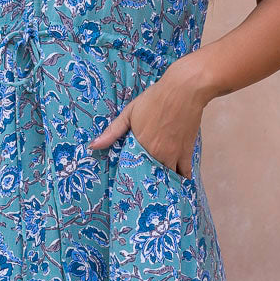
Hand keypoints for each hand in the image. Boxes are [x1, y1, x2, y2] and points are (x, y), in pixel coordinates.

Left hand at [87, 61, 205, 180]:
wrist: (184, 89)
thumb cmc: (155, 98)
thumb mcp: (129, 113)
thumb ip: (112, 132)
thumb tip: (93, 146)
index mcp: (140, 146)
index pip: (132, 170)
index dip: (131, 178)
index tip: (129, 185)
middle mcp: (157, 154)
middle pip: (151, 176)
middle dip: (148, 183)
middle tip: (144, 191)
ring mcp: (173, 154)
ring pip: (168, 176)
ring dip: (164, 182)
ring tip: (160, 188)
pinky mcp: (186, 151)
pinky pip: (185, 171)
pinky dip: (183, 178)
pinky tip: (181, 183)